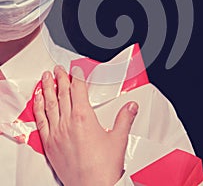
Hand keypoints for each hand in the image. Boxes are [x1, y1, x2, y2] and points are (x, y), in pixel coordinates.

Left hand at [33, 65, 137, 185]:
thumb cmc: (104, 167)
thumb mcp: (118, 138)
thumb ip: (124, 119)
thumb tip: (131, 107)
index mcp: (84, 117)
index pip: (78, 89)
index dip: (77, 76)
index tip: (75, 69)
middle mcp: (68, 122)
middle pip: (63, 93)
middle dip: (61, 79)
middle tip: (58, 69)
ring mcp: (57, 132)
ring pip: (50, 104)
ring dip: (47, 88)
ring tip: (45, 77)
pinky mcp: (50, 144)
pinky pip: (41, 121)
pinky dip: (38, 108)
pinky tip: (38, 100)